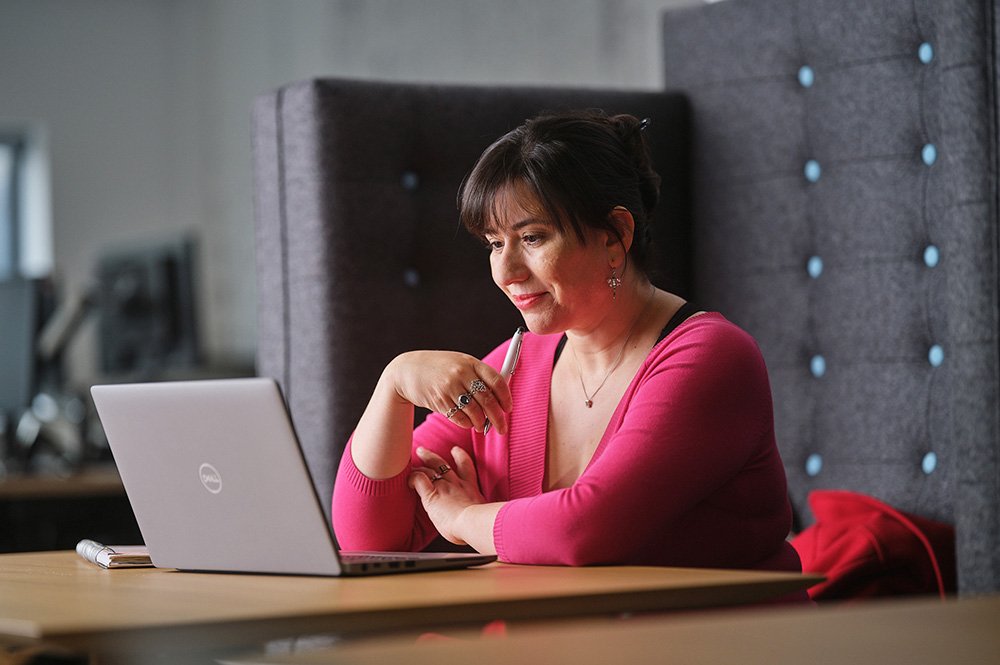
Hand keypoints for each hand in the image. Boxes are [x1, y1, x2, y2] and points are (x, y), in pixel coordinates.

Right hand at [389, 351, 511, 434]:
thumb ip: (478, 377)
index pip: (497, 381)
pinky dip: (466, 424)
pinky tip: (466, 423)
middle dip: (498, 418)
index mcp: (471, 362)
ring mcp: (449, 387)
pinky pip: (459, 418)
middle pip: (488, 400)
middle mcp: (461, 373)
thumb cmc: (439, 368)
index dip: (506, 398)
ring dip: (481, 423)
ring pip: (475, 412)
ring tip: (480, 426)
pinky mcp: (439, 400)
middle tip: (502, 428)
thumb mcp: (459, 364)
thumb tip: (499, 399)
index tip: (508, 409)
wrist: (406, 370)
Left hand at [409, 446, 486, 545]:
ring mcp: (443, 487)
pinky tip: (409, 481)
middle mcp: (456, 484)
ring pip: (430, 469)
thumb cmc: (481, 524)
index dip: (460, 457)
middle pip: (443, 465)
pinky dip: (413, 478)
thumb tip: (485, 519)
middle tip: (425, 452)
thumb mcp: (487, 514)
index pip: (466, 468)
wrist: (474, 523)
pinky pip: (419, 480)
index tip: (456, 451)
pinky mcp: (431, 494)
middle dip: (433, 457)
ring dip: (421, 462)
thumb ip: (483, 512)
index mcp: (471, 489)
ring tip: (414, 458)